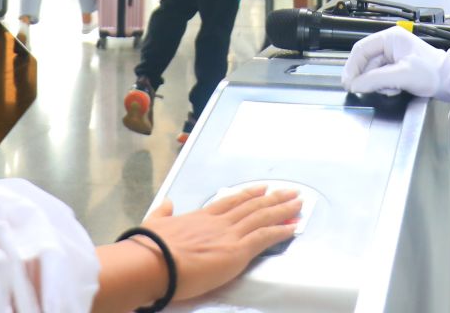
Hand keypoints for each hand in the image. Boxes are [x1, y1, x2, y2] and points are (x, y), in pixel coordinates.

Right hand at [138, 187, 301, 302]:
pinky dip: (281, 230)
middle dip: (273, 198)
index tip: (262, 188)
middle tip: (289, 192)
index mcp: (199, 217)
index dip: (248, 195)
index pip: (230, 202)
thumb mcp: (154, 223)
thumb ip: (163, 214)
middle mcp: (218, 222)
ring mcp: (229, 235)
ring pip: (262, 217)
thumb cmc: (150, 247)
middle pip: (251, 206)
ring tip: (298, 203)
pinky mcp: (238, 251)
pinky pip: (265, 237)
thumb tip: (166, 204)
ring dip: (282, 209)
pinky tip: (293, 227)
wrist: (153, 261)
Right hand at [340, 26, 449, 108]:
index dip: (351, 67)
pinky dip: (386, 85)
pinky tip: (396, 89)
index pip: (361, 49)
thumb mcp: (402, 76)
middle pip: (366, 61)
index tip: (347, 83)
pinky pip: (383, 77)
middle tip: (363, 90)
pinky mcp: (399, 67)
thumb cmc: (433, 73)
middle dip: (368, 78)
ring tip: (393, 89)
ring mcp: (395, 56)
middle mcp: (391, 44)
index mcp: (391, 38)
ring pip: (374, 71)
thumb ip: (375, 79)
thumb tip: (355, 84)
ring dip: (379, 83)